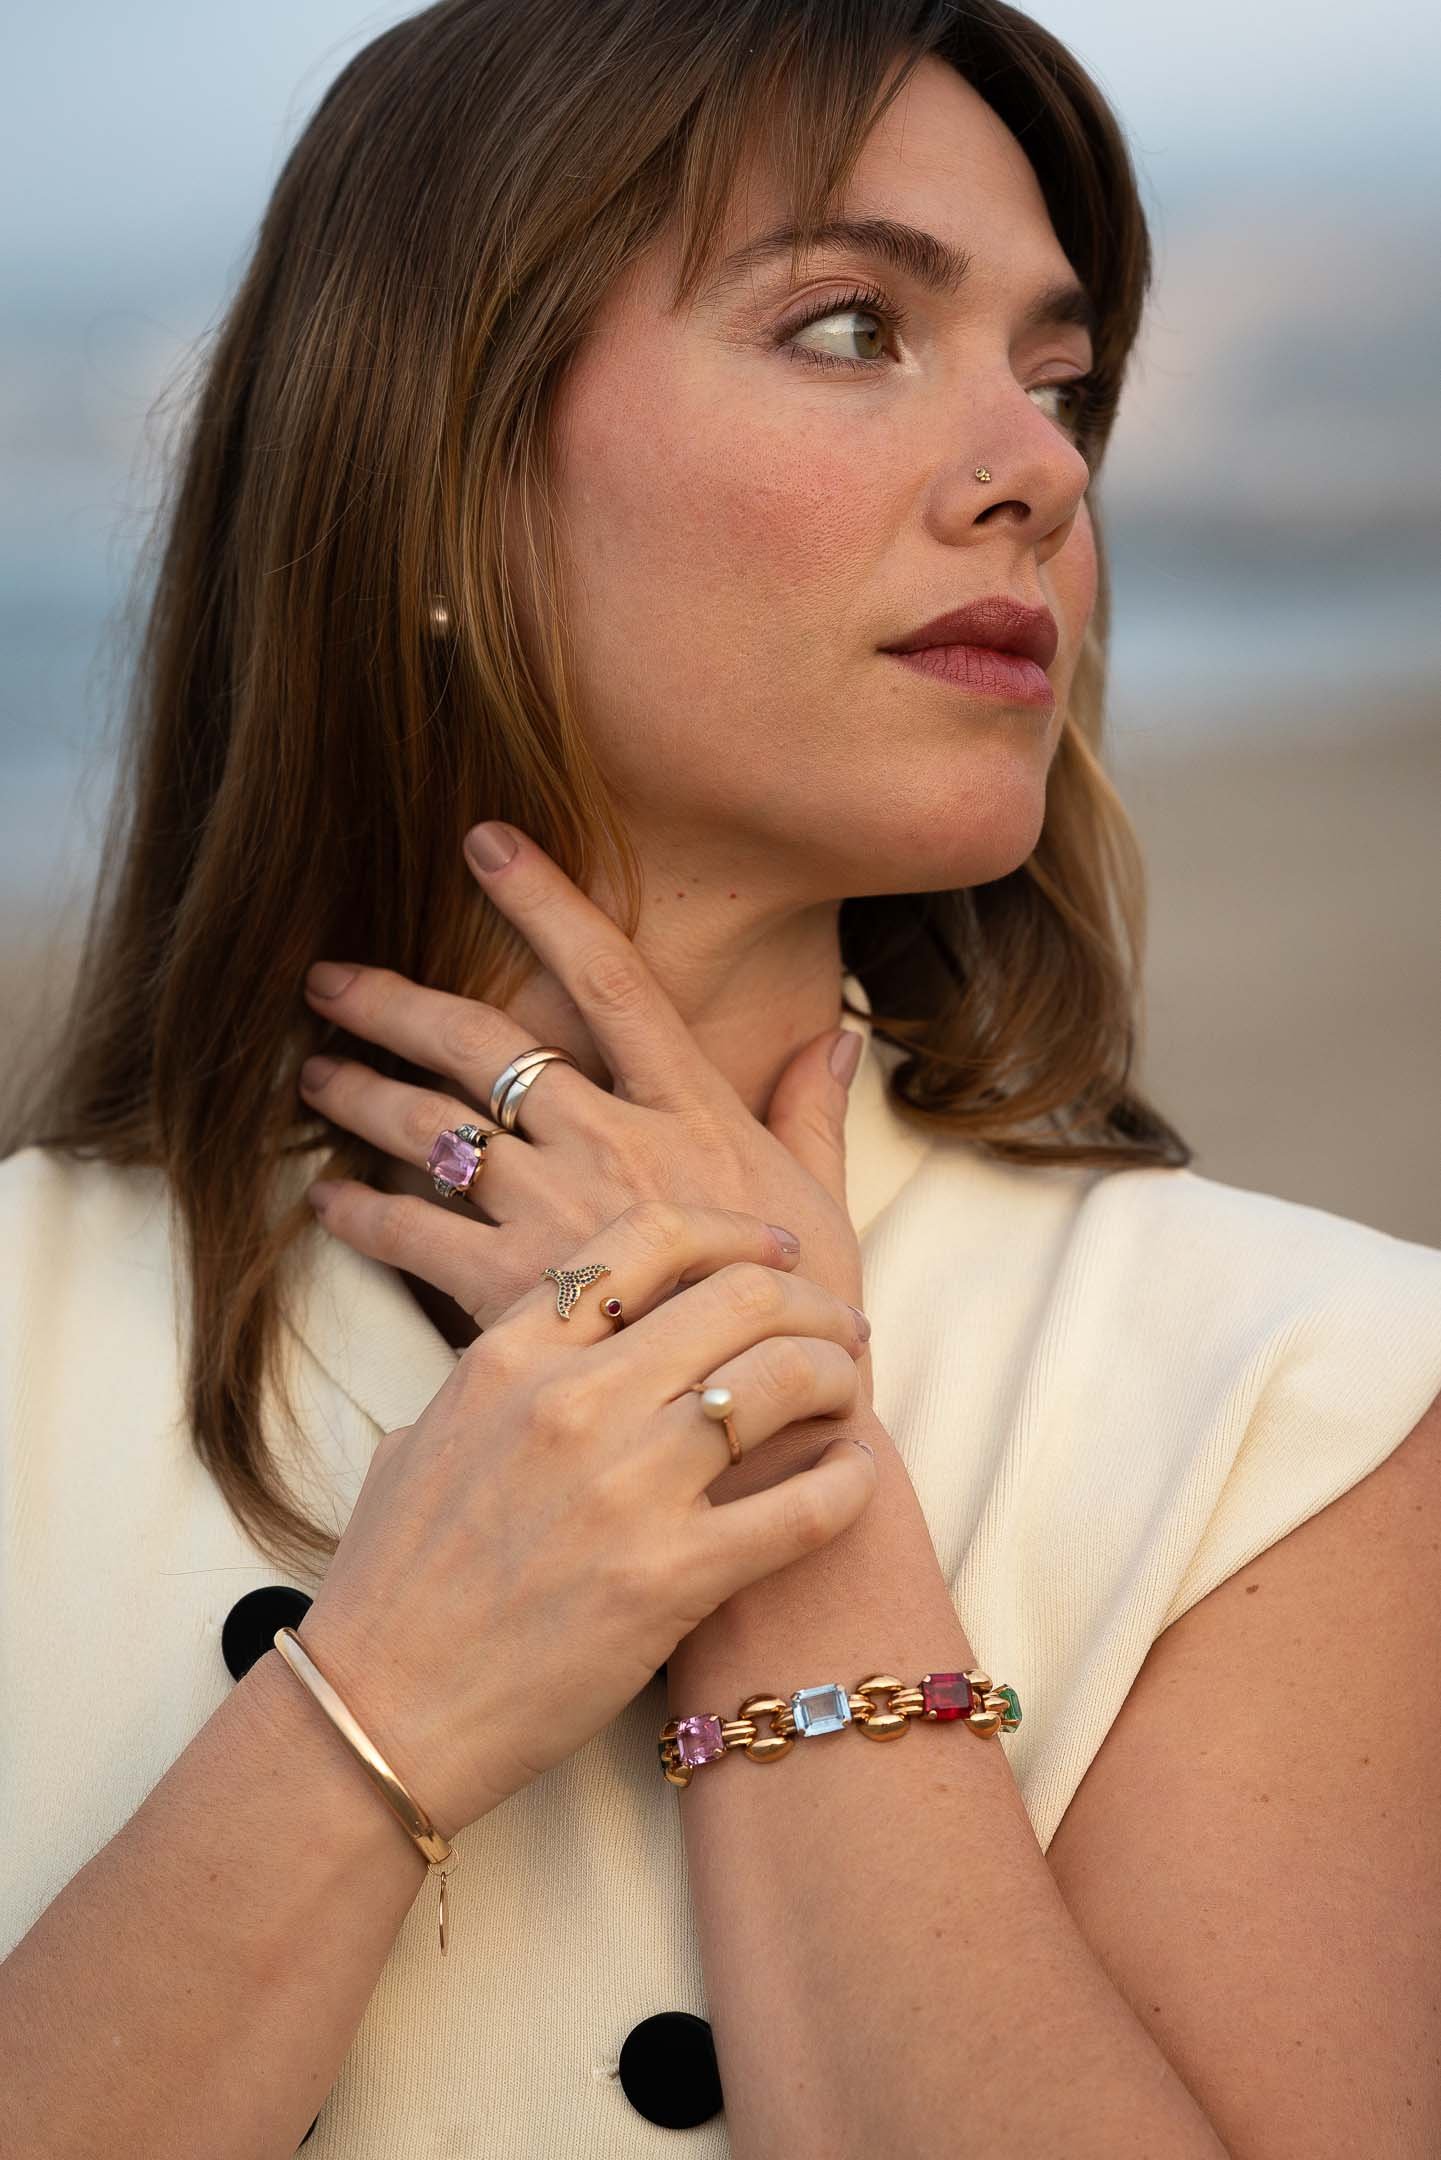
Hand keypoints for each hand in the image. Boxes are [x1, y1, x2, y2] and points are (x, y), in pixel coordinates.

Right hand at [295, 1198, 876, 1835]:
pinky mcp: (671, 1578)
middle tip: (839, 1330)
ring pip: (784, 1378)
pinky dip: (849, 1483)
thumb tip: (549, 1342)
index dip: (734, 1234)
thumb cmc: (393, 1583)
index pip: (648, 1236)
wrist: (378, 1712)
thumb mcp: (426, 1435)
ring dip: (837, 1378)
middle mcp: (573, 1400)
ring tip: (849, 1396)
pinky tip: (853, 1479)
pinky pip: (805, 1506)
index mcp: (509, 1354)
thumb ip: (499, 1374)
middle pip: (740, 1296)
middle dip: (810, 1303)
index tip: (776, 1255)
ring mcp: (626, 1487)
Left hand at [298, 822, 872, 1427]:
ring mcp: (557, 1216)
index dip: (545, 901)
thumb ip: (812, 1113)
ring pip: (432, 1128)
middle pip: (484, 1044)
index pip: (609, 979)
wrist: (766, 1431)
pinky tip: (326, 1203)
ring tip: (310, 1076)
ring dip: (359, 1096)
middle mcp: (613, 1144)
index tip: (484, 842)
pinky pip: (409, 1234)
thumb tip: (835, 1037)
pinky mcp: (509, 1293)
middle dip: (395, 1003)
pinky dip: (358, 1214)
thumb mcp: (822, 1205)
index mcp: (688, 1109)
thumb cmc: (803, 1321)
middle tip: (327, 980)